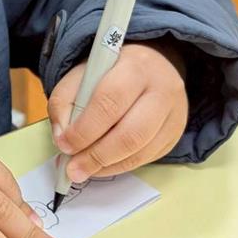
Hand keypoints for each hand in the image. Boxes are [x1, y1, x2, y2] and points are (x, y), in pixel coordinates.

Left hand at [48, 41, 187, 183]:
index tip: (64, 144)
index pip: (109, 102)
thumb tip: (62, 137)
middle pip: (130, 133)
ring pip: (140, 150)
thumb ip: (64, 101)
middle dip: (96, 156)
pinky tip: (102, 165)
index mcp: (135, 67)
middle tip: (73, 169)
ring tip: (83, 170)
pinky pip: (147, 158)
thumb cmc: (111, 73)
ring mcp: (174, 114)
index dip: (85, 128)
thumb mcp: (82, 74)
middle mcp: (161, 90)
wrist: (152, 68)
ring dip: (107, 166)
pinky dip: (120, 166)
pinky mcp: (175, 133)